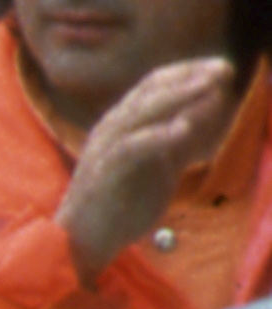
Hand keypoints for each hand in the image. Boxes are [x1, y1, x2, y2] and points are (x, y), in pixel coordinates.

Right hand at [60, 58, 243, 275]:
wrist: (85, 240)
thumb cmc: (123, 203)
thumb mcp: (162, 166)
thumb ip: (184, 141)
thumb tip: (211, 117)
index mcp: (124, 124)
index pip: (155, 85)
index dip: (189, 73)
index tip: (222, 68)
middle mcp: (113, 128)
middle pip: (152, 91)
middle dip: (191, 77)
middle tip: (224, 69)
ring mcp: (107, 147)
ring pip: (142, 112)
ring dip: (179, 97)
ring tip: (210, 87)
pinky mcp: (105, 170)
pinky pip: (132, 147)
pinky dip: (158, 135)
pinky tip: (184, 128)